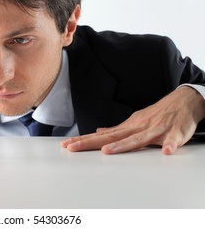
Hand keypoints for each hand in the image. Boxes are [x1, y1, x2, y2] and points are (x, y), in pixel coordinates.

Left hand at [61, 86, 204, 154]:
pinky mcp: (174, 133)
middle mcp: (138, 127)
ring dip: (123, 145)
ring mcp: (155, 129)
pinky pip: (173, 140)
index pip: (102, 136)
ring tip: (107, 151)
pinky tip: (167, 151)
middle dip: (90, 143)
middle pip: (112, 137)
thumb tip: (98, 132)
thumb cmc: (157, 114)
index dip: (84, 140)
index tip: (67, 145)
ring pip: (137, 139)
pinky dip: (170, 145)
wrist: (183, 101)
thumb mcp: (134, 121)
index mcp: (128, 126)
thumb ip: (116, 130)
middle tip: (72, 147)